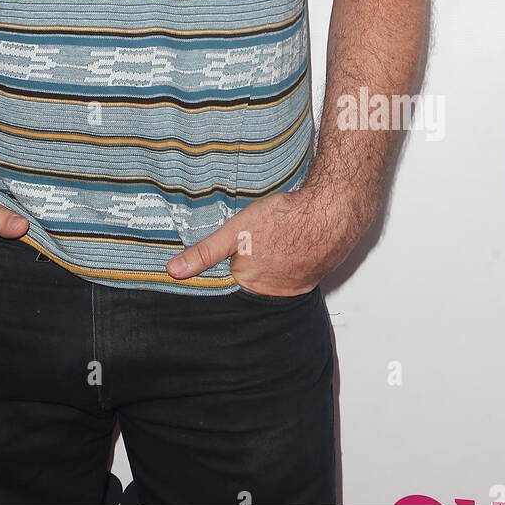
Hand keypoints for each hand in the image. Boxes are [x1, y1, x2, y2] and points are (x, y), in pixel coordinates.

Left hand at [165, 188, 355, 295]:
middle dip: (252, 265)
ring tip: (273, 241)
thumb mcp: (235, 233)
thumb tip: (173, 271)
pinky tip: (290, 243)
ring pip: (277, 276)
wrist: (331, 212)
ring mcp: (299, 285)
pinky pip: (297, 271)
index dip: (228, 266)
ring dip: (273, 262)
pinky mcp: (315, 274)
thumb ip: (205, 253)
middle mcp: (276, 292)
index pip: (231, 284)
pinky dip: (292, 259)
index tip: (232, 253)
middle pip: (254, 282)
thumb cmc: (283, 220)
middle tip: (258, 242)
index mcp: (253, 285)